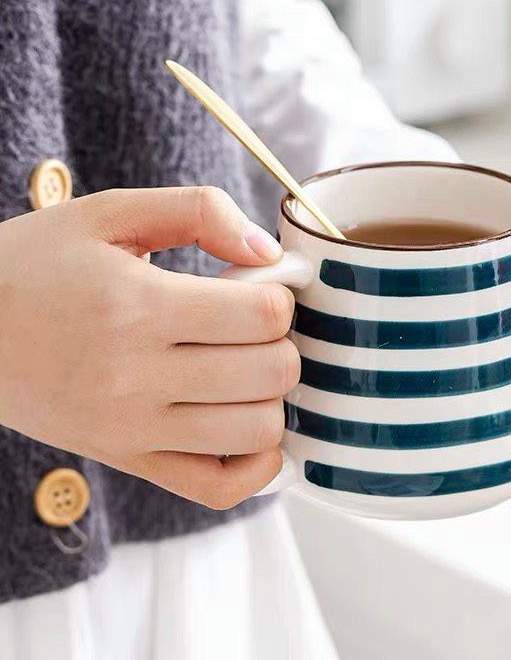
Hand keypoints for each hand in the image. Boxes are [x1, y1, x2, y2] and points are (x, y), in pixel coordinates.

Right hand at [0, 187, 298, 508]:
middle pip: (271, 372)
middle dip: (284, 342)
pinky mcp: (127, 460)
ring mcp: (132, 429)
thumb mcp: (109, 213)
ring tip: (248, 367)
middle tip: (256, 327)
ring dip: (273, 396)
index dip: (280, 295)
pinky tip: (248, 423)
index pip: (263, 315)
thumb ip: (199, 212)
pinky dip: (256, 463)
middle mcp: (136, 377)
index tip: (261, 287)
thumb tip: (269, 253)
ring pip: (256, 431)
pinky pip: (218, 488)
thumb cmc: (36, 265)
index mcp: (137, 307)